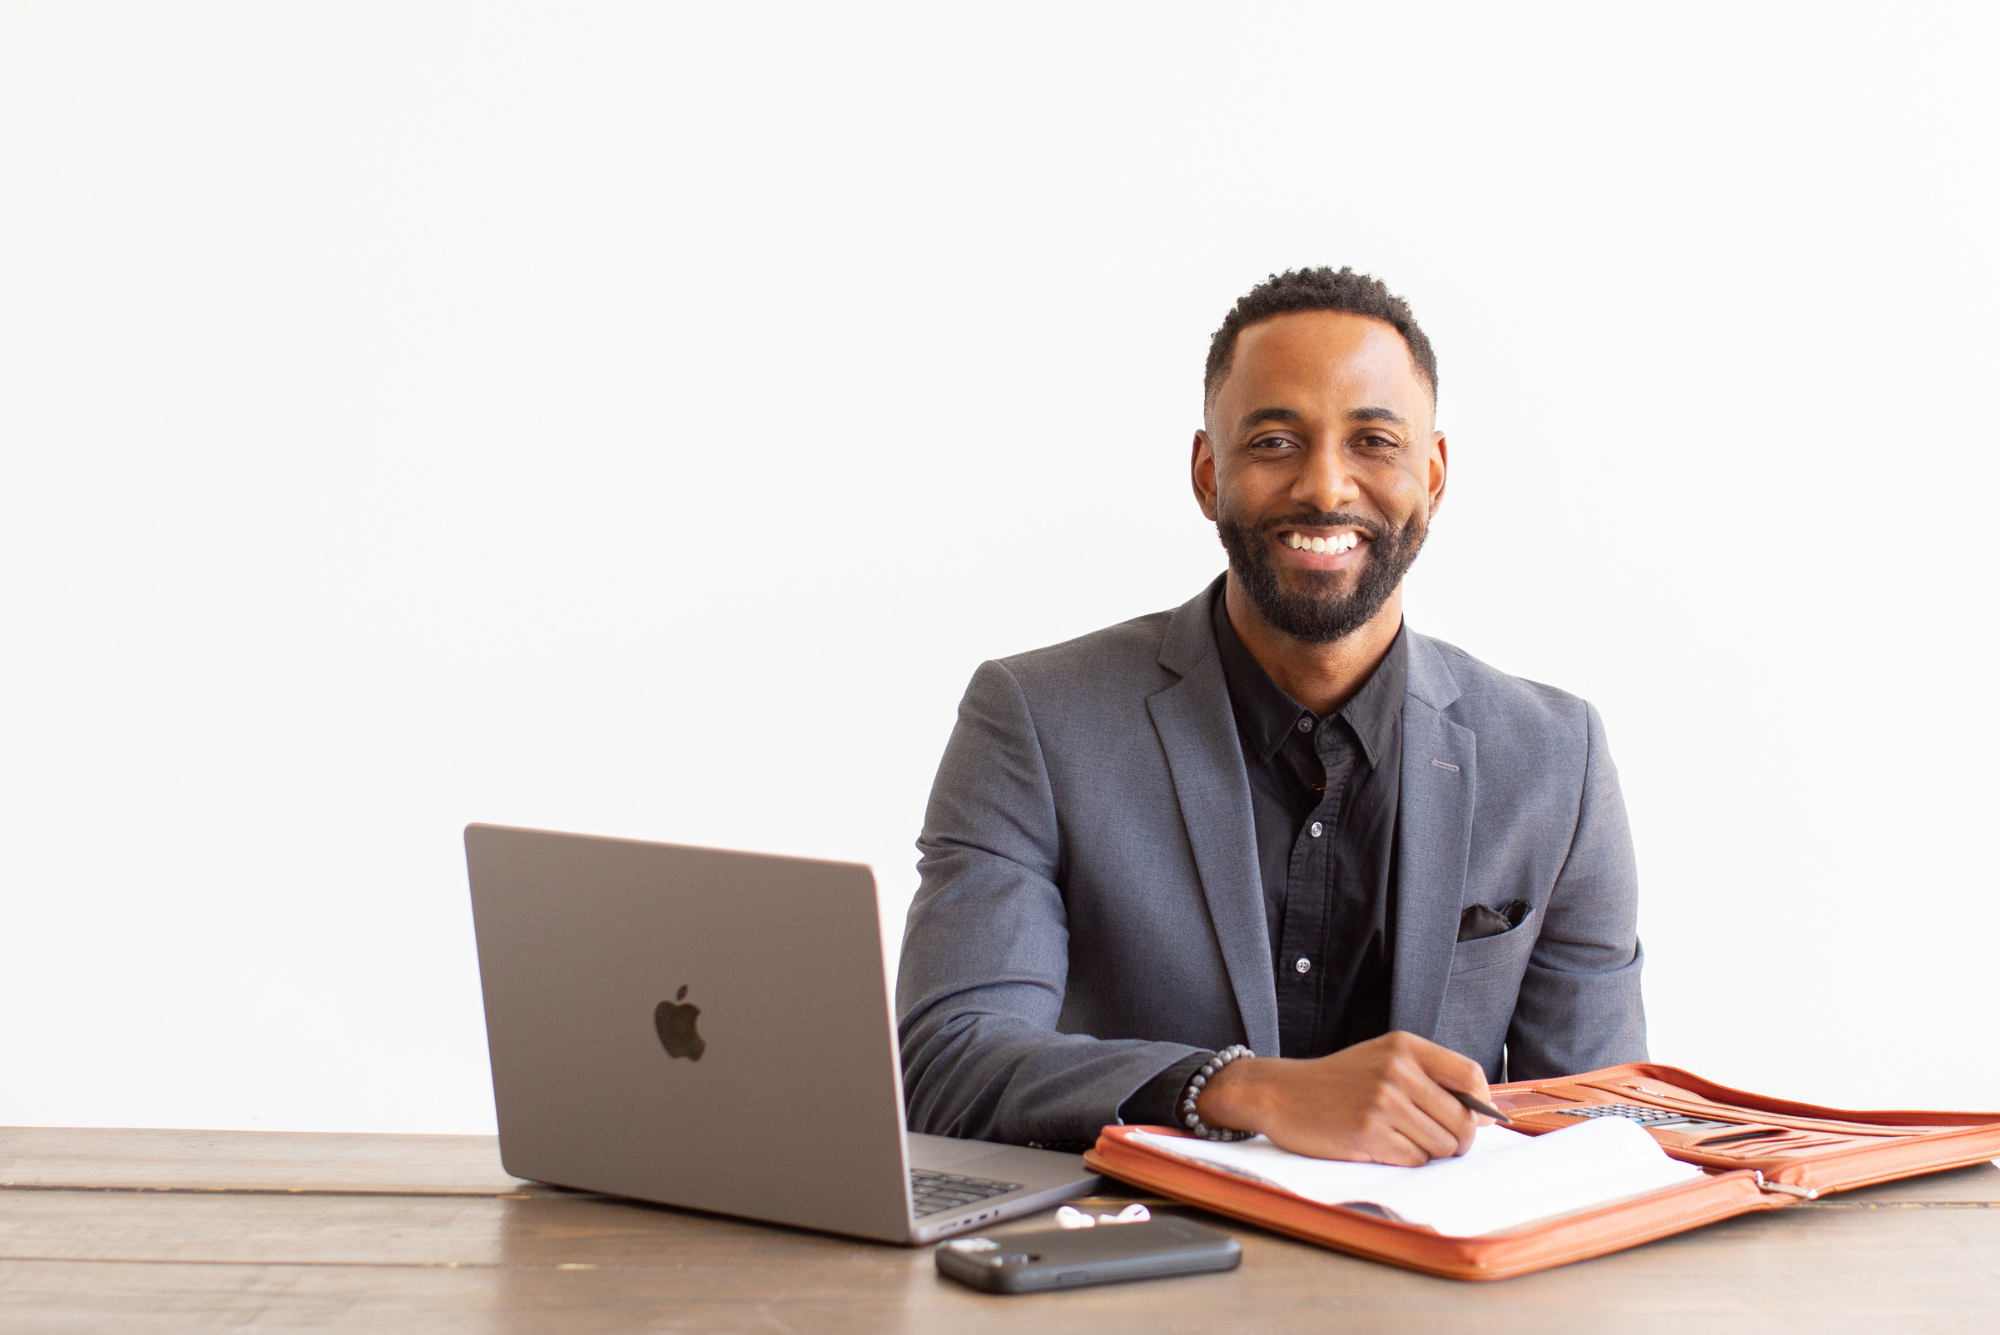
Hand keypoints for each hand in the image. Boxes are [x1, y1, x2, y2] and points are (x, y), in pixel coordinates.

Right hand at [1193, 1031, 1492, 1164]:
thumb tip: (1485, 1116)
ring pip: (1442, 1145)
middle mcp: (1397, 1070)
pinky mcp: (1368, 1133)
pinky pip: (1414, 1160)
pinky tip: (1381, 1145)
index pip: (1470, 1075)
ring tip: (1399, 1137)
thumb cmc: (1337, 1082)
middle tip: (1433, 1138)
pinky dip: (1405, 1160)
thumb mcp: (1383, 1059)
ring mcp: (1382, 1102)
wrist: (1281, 1093)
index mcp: (1404, 1047)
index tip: (1479, 1119)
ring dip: (1429, 1151)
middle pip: (1463, 1120)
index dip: (1483, 1104)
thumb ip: (1430, 1077)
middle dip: (1457, 1139)